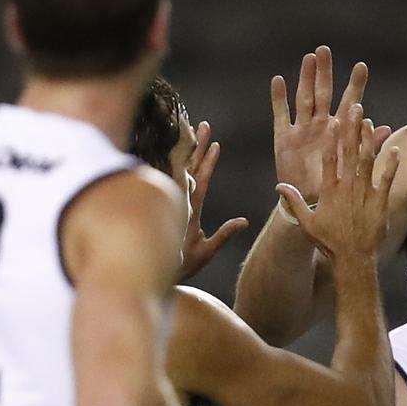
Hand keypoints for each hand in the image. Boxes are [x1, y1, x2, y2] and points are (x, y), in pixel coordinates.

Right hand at [180, 121, 248, 279]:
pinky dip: (180, 169)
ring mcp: (174, 205)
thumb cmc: (182, 268)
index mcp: (191, 210)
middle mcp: (182, 203)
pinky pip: (176, 185)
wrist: (163, 282)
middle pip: (191, 168)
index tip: (216, 144)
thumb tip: (243, 221)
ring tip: (198, 129)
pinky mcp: (169, 211)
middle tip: (204, 124)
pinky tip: (185, 153)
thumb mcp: (208, 250)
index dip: (208, 161)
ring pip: (183, 171)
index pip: (202, 179)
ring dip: (191, 150)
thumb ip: (225, 233)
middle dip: (197, 146)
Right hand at [272, 46, 390, 203]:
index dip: (354, 86)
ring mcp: (302, 130)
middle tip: (325, 51)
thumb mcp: (354, 168)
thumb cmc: (338, 188)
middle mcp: (321, 126)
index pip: (348, 103)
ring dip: (304, 79)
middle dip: (324, 73)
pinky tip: (278, 81)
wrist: (316, 207)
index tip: (362, 66)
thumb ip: (368, 147)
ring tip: (307, 59)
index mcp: (340, 132)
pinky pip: (281, 116)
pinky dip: (279, 99)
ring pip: (303, 99)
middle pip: (323, 94)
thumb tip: (384, 127)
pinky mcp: (284, 139)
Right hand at [277, 103, 399, 260]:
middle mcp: (348, 188)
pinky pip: (387, 179)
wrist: (353, 258)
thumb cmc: (329, 241)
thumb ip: (295, 201)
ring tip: (369, 121)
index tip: (334, 121)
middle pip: (350, 153)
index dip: (333, 139)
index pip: (330, 159)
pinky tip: (394, 149)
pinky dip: (391, 164)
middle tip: (354, 109)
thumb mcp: (307, 222)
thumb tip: (279, 187)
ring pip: (367, 161)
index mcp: (330, 191)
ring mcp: (365, 193)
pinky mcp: (380, 201)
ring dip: (369, 140)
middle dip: (352, 130)